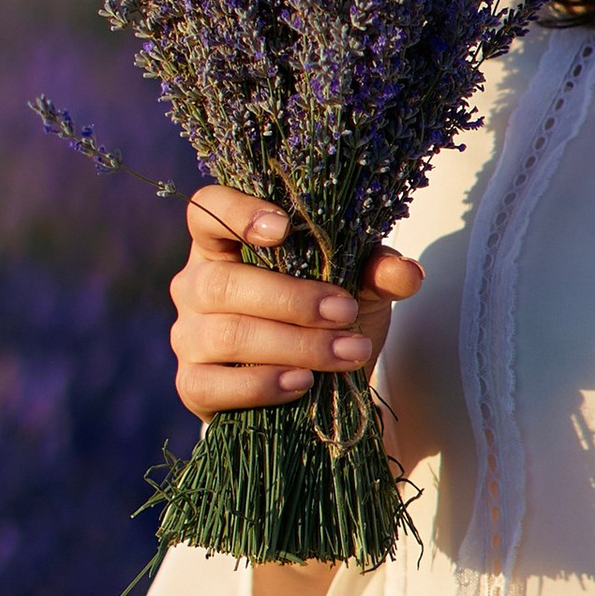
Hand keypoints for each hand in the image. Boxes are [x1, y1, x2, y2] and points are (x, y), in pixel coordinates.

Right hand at [168, 185, 423, 420]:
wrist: (319, 386)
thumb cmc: (327, 317)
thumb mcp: (359, 286)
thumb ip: (378, 271)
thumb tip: (406, 274)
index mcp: (225, 244)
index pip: (207, 210)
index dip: (236, 213)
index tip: (283, 228)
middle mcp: (196, 284)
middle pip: (223, 282)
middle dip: (292, 299)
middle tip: (344, 312)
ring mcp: (188, 336)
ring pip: (225, 334)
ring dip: (293, 345)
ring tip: (345, 353)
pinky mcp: (192, 385)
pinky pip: (212, 385)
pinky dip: (262, 384)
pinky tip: (302, 382)